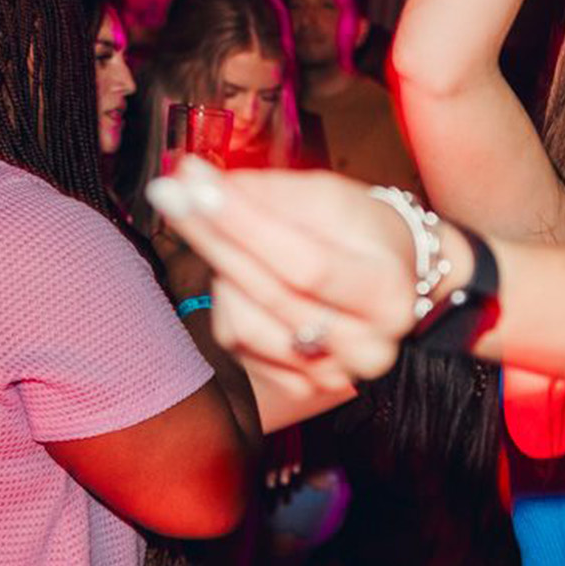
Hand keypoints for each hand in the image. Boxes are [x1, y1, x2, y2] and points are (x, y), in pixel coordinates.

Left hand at [146, 157, 420, 388]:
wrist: (392, 280)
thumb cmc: (362, 235)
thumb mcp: (330, 199)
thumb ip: (267, 192)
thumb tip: (195, 179)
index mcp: (387, 294)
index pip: (308, 266)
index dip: (247, 226)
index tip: (198, 185)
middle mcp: (368, 345)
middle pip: (271, 294)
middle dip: (213, 238)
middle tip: (172, 193)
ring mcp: (334, 373)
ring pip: (246, 326)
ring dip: (224, 274)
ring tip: (232, 242)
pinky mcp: (301, 386)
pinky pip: (238, 343)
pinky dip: (229, 304)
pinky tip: (243, 280)